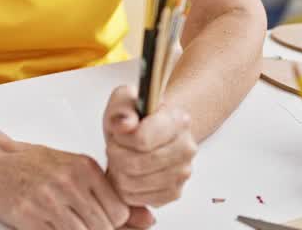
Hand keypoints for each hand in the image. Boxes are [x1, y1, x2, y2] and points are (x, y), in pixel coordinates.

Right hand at [0, 141, 141, 228]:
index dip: (114, 222)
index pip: (119, 211)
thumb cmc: (35, 165)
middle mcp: (69, 182)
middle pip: (104, 227)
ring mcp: (49, 200)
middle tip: (81, 219)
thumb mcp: (77, 170)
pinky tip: (54, 223)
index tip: (101, 218)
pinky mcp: (31, 217)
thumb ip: (111, 196)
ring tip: (67, 220)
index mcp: (84, 168)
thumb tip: (147, 220)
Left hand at [103, 85, 197, 208]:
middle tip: (114, 148)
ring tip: (120, 159)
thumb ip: (122, 108)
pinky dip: (126, 189)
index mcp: (178, 120)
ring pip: (135, 183)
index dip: (120, 139)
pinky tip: (128, 174)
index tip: (118, 133)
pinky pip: (139, 199)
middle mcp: (186, 147)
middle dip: (116, 156)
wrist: (149, 134)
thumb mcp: (124, 101)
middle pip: (137, 164)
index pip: (142, 140)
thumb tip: (125, 124)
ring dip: (118, 173)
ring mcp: (183, 172)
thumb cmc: (136, 118)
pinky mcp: (174, 192)